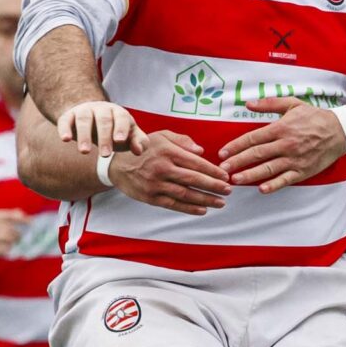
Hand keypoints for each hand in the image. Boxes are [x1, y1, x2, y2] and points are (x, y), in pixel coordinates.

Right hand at [55, 99, 134, 155]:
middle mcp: (101, 109)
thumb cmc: (115, 130)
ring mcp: (84, 111)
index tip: (119, 141)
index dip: (120, 128)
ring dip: (84, 135)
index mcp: (118, 112)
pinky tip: (65, 139)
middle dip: (104, 138)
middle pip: (103, 120)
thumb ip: (139, 142)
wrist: (91, 117)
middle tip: (105, 155)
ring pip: (84, 119)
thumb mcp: (129, 135)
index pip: (121, 118)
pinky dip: (64, 129)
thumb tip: (138, 151)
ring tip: (84, 152)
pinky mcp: (69, 116)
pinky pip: (65, 120)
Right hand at [108, 129, 232, 215]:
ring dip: (205, 199)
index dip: (212, 171)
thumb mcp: (162, 136)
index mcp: (167, 151)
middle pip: (193, 179)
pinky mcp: (150, 197)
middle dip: (213, 186)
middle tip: (228, 190)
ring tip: (220, 202)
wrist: (117, 165)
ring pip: (185, 194)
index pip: (195, 162)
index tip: (226, 176)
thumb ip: (182, 141)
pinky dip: (189, 208)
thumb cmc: (144, 148)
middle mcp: (162, 168)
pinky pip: (173, 204)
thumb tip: (202, 151)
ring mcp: (155, 184)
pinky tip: (202, 209)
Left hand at [220, 98, 345, 192]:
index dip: (236, 146)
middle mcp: (286, 144)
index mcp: (281, 128)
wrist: (339, 131)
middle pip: (257, 154)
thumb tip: (247, 103)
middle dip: (238, 162)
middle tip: (222, 169)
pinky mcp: (303, 171)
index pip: (253, 138)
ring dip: (250, 175)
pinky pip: (286, 180)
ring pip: (268, 169)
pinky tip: (261, 189)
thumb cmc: (314, 117)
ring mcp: (295, 159)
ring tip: (235, 180)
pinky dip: (274, 185)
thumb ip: (269, 104)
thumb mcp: (292, 104)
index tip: (222, 152)